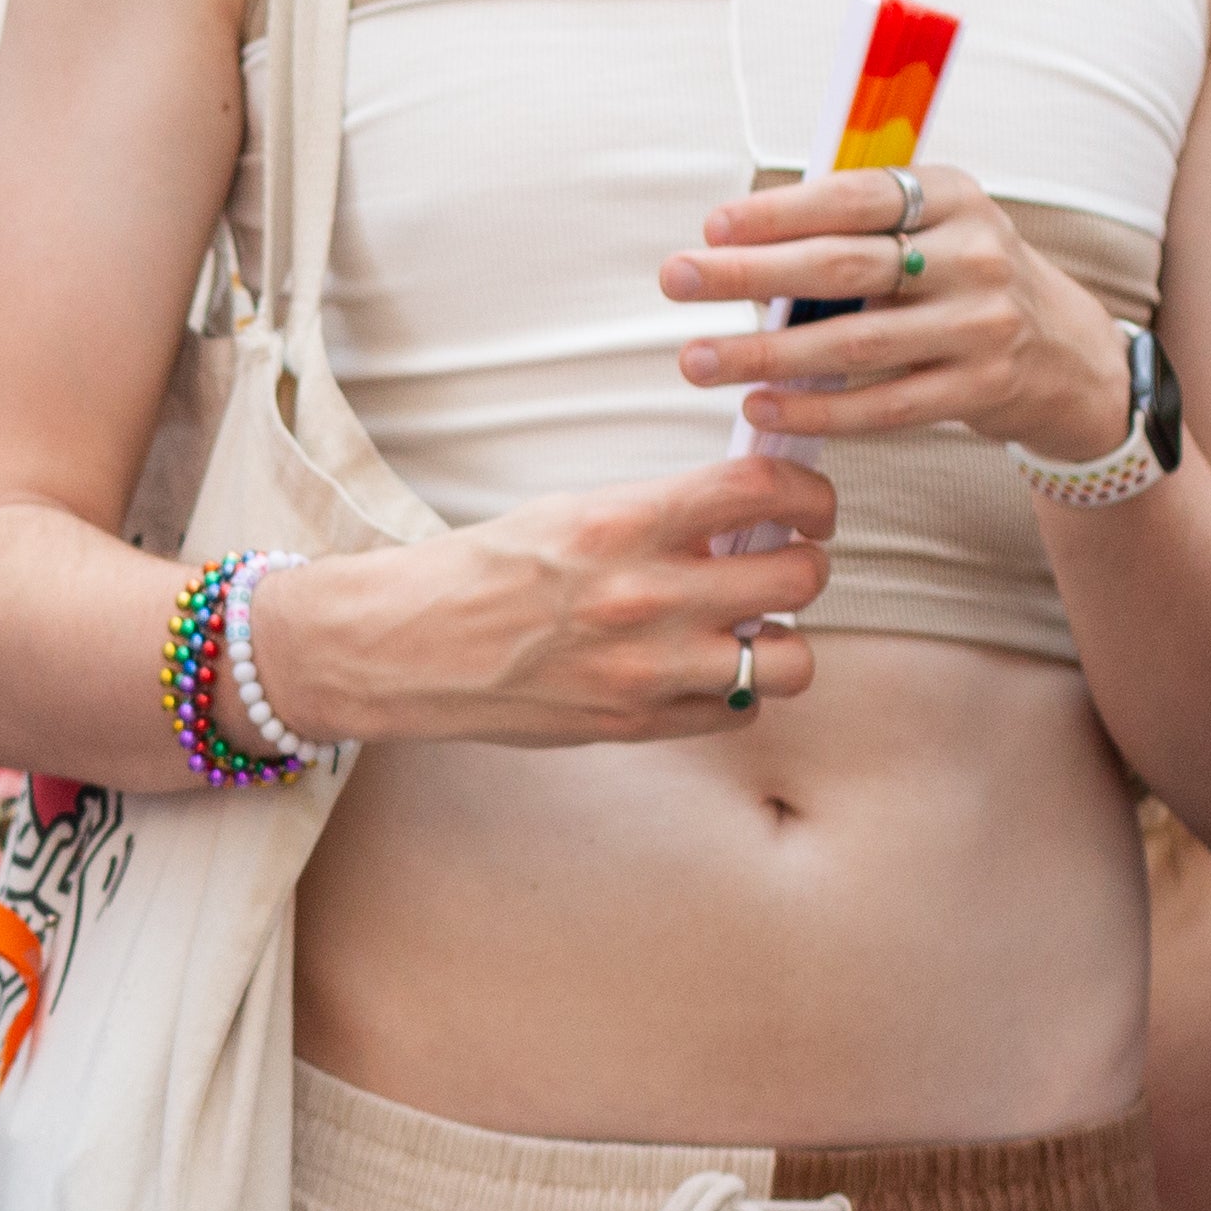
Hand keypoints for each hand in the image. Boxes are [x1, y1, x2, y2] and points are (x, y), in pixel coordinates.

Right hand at [258, 459, 833, 749]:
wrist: (400, 647)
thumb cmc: (481, 573)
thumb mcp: (570, 514)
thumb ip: (660, 515)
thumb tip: (747, 516)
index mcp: (624, 523)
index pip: (764, 488)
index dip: (810, 493)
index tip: (809, 505)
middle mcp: (645, 595)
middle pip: (800, 575)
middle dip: (802, 564)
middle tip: (779, 563)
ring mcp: (645, 667)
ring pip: (791, 659)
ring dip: (781, 640)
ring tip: (747, 628)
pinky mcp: (634, 722)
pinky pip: (736, 711)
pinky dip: (731, 693)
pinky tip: (697, 672)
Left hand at [666, 164, 1134, 465]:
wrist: (1066, 352)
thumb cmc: (960, 281)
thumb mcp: (931, 231)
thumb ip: (852, 232)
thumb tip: (735, 247)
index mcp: (952, 197)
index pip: (855, 197)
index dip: (780, 211)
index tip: (712, 226)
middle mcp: (974, 254)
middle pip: (843, 265)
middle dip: (750, 273)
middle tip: (676, 279)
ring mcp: (983, 323)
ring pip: (854, 342)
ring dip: (764, 353)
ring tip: (695, 359)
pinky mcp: (981, 387)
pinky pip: (882, 404)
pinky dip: (815, 406)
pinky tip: (759, 406)